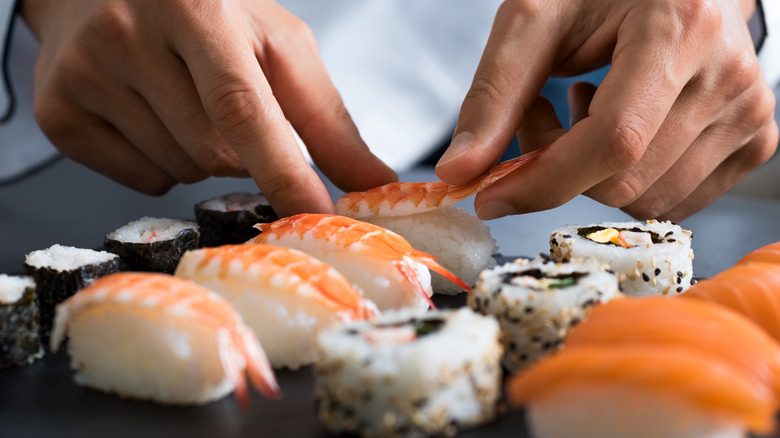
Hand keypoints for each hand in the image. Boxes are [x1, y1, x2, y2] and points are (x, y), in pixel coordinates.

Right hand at [21, 0, 396, 215]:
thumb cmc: (205, 12)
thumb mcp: (276, 45)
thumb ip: (327, 118)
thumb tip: (373, 184)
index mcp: (198, 8)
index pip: (243, 108)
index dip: (284, 173)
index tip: (318, 220)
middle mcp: (130, 34)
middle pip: (215, 154)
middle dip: (243, 154)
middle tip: (229, 108)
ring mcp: (85, 73)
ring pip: (180, 171)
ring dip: (203, 157)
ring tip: (186, 101)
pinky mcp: (58, 111)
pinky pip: (141, 181)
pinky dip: (163, 166)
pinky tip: (152, 117)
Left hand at [435, 0, 777, 221]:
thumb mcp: (537, 18)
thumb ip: (494, 93)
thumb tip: (459, 171)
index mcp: (681, 27)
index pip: (612, 142)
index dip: (542, 182)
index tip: (490, 195)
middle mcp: (729, 75)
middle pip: (621, 181)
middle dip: (557, 168)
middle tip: (539, 113)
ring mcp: (749, 113)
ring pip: (643, 200)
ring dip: (589, 175)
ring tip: (581, 110)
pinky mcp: (754, 140)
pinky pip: (671, 201)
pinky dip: (627, 181)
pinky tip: (619, 126)